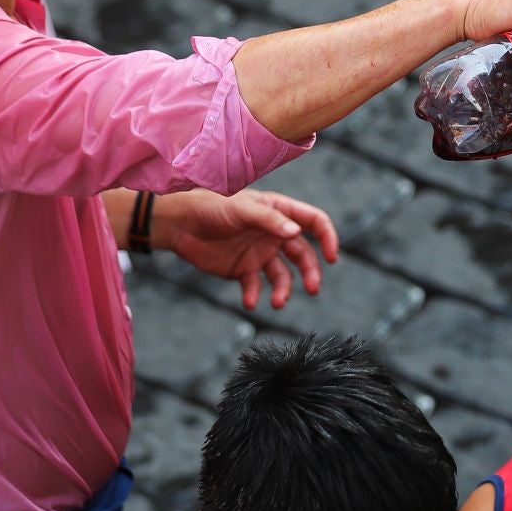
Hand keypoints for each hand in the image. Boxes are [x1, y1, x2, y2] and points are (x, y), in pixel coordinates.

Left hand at [154, 189, 339, 310]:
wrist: (180, 224)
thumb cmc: (212, 206)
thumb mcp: (243, 209)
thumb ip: (270, 221)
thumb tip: (298, 233)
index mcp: (279, 212)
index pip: (314, 222)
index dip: (327, 237)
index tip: (332, 256)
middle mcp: (274, 234)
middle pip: (303, 254)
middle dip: (310, 272)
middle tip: (312, 289)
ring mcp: (260, 253)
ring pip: (283, 275)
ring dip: (284, 290)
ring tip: (278, 303)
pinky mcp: (243, 270)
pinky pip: (256, 286)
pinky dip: (254, 295)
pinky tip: (249, 301)